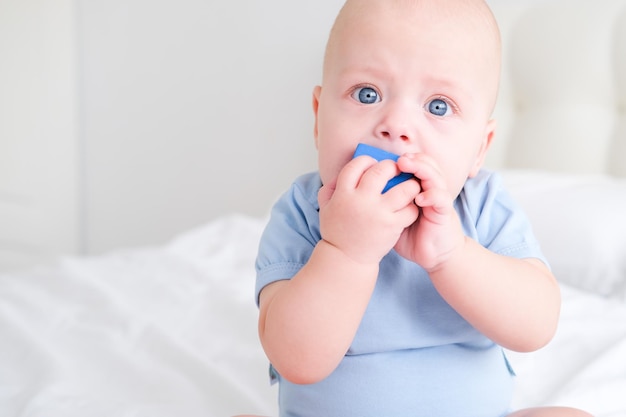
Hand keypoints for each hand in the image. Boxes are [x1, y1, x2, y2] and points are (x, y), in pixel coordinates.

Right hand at [318, 156, 419, 264]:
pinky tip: (409, 206)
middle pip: (381, 170)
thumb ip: (331, 187)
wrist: (347, 258)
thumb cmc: (337, 230)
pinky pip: (410, 209)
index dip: (366, 160)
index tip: (372, 164)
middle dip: (391, 166)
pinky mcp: (391, 225)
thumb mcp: (326, 207)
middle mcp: (361, 200)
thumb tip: (346, 171)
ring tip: (409, 185)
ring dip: (409, 183)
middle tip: (394, 170)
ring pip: (403, 188)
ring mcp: (378, 212)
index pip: (357, 164)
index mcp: (343, 193)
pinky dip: (413, 205)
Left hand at [394, 153, 465, 270]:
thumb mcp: (393, 217)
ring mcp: (438, 201)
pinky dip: (432, 195)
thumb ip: (384, 203)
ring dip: (422, 169)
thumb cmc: (410, 236)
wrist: (433, 255)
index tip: (388, 158)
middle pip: (427, 165)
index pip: (415, 165)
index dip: (404, 159)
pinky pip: (442, 199)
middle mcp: (431, 190)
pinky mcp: (444, 213)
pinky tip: (419, 198)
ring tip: (407, 166)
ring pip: (436, 177)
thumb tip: (359, 193)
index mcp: (418, 188)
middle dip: (414, 160)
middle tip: (400, 159)